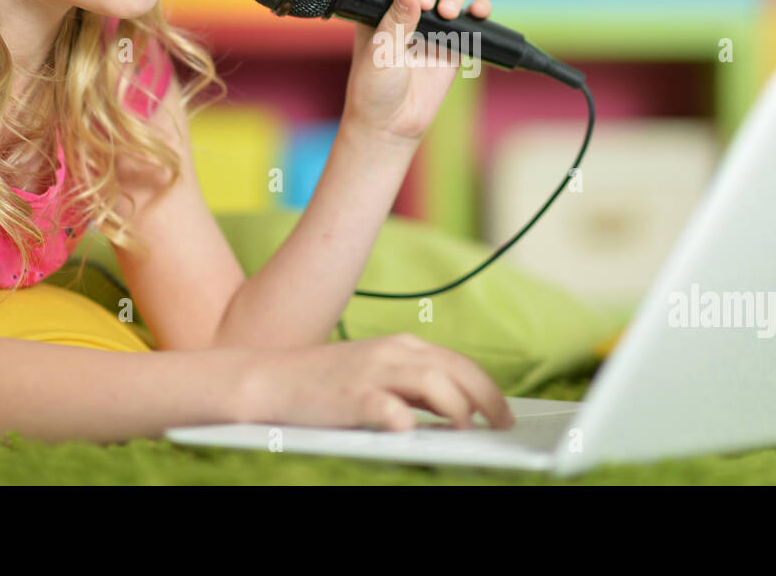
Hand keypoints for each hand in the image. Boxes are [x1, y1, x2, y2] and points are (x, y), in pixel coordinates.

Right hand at [242, 333, 515, 430]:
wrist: (271, 380)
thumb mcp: (378, 372)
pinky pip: (383, 405)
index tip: (504, 413)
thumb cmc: (327, 383)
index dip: (488, 388)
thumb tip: (457, 408)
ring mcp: (371, 373)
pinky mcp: (349, 396)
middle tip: (502, 425)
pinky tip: (412, 430)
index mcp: (402, 346)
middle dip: (486, 398)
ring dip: (456, 406)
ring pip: (431, 381)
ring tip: (466, 429)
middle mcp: (392, 353)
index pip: (459, 362)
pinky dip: (402, 417)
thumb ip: (414, 385)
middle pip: (455, 369)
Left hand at [342, 0, 491, 145]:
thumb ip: (396, 20)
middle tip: (426, 1)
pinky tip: (478, 10)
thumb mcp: (380, 52)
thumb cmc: (375, 89)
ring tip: (447, 14)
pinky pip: (471, 16)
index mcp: (380, 5)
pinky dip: (478, 8)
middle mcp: (406, 8)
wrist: (393, 124)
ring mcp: (431, 23)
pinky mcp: (453, 40)